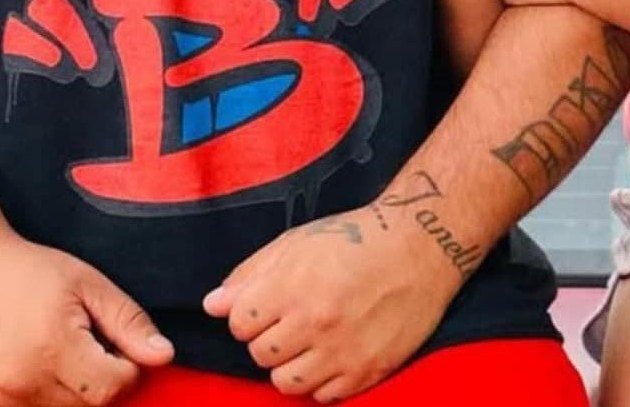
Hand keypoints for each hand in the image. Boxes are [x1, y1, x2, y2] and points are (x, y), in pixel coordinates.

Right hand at [0, 233, 173, 406]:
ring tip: (56, 358)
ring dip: (68, 397)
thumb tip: (164, 355)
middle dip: (96, 383)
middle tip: (82, 348)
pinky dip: (37, 405)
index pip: (112, 388)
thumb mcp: (85, 282)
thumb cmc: (27, 272)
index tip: (112, 347)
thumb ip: (127, 321)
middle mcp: (23, 383)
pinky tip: (32, 373)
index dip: (123, 369)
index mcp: (54, 348)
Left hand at [203, 196, 459, 400]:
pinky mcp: (367, 372)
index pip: (239, 324)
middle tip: (287, 321)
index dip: (247, 314)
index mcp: (293, 286)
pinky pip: (323, 396)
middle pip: (260, 355)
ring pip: (286, 383)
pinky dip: (320, 380)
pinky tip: (330, 354)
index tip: (263, 306)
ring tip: (306, 341)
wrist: (417, 248)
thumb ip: (251, 273)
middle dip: (266, 339)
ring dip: (289, 364)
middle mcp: (315, 323)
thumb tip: (212, 305)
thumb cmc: (353, 238)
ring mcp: (342, 352)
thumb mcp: (297, 242)